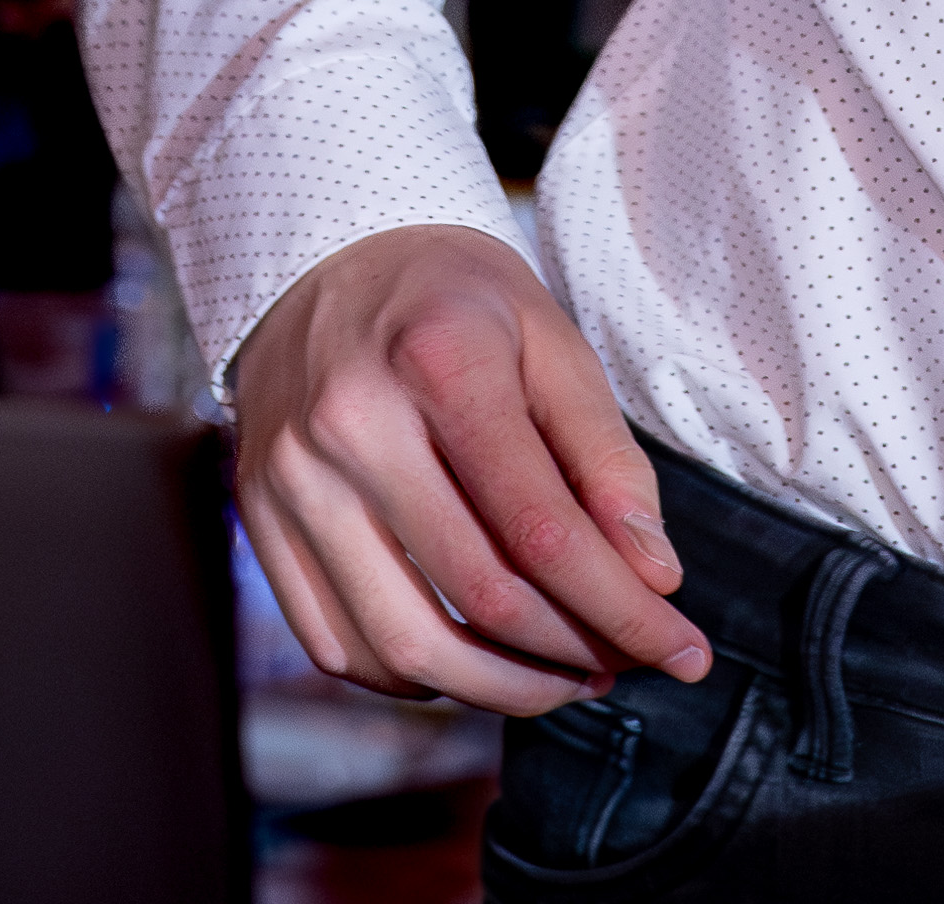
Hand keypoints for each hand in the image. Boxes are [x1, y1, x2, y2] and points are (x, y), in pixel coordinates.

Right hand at [230, 224, 711, 716]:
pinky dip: (415, 678)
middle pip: (479, 595)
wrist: (326, 256)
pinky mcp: (259, 521)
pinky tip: (471, 659)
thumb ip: (607, 459)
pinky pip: (339, 645)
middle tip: (628, 660)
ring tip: (563, 675)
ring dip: (499, 687)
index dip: (622, 607)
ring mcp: (291, 481)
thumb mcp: (551, 340)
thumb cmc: (456, 300)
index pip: (542, 529)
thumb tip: (654, 579)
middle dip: (574, 651)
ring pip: (403, 646)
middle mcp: (351, 426)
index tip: (684, 650)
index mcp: (440, 360)